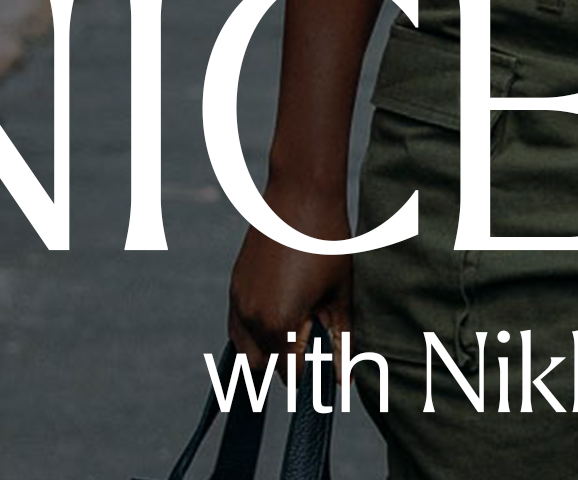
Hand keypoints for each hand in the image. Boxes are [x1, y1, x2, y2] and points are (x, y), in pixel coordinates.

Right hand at [227, 181, 355, 363]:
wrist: (300, 197)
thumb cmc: (329, 245)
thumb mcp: (341, 295)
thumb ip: (341, 340)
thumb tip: (343, 379)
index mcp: (279, 324)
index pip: (288, 374)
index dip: (310, 374)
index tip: (324, 368)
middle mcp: (250, 319)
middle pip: (261, 367)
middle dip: (285, 365)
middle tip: (313, 348)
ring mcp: (237, 303)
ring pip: (243, 351)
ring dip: (266, 352)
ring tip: (297, 332)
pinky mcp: (234, 288)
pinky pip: (236, 328)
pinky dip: (253, 334)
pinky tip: (279, 319)